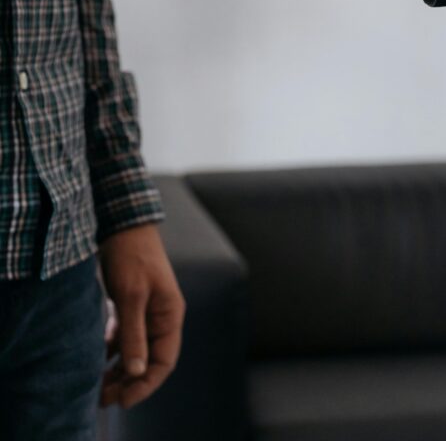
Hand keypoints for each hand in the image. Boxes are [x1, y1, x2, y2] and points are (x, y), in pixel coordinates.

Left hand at [99, 224, 184, 409]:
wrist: (123, 224)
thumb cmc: (132, 256)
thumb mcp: (131, 296)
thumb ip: (134, 334)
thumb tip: (137, 372)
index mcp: (170, 315)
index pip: (164, 361)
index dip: (146, 385)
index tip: (123, 400)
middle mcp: (161, 316)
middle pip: (148, 360)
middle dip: (128, 382)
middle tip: (103, 398)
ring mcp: (145, 311)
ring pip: (135, 350)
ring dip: (118, 369)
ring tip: (97, 386)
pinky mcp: (130, 305)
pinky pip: (124, 336)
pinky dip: (111, 350)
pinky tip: (95, 359)